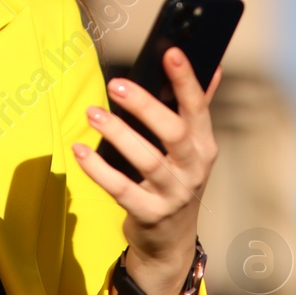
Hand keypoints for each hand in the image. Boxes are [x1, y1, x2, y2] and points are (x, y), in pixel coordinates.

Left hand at [71, 47, 221, 294]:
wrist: (170, 242)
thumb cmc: (176, 182)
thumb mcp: (193, 150)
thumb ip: (198, 110)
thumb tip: (216, 68)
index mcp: (204, 147)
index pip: (198, 108)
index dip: (186, 79)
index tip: (170, 51)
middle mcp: (193, 169)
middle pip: (172, 132)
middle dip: (144, 105)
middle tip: (115, 84)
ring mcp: (173, 194)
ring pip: (146, 160)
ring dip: (117, 134)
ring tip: (92, 113)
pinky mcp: (149, 214)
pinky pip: (121, 189)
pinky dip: (98, 170)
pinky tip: (79, 150)